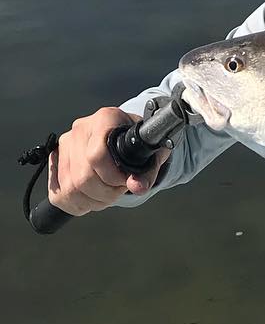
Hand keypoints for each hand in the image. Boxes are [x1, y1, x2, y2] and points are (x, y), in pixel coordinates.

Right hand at [47, 107, 169, 216]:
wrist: (126, 137)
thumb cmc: (138, 143)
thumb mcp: (151, 152)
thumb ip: (147, 171)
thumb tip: (138, 187)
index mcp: (106, 119)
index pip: (96, 156)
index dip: (112, 177)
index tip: (125, 182)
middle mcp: (81, 129)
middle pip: (83, 176)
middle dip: (105, 193)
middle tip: (118, 190)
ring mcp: (64, 144)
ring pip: (70, 188)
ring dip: (92, 201)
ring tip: (108, 195)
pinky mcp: (55, 161)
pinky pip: (59, 194)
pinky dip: (77, 204)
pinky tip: (92, 198)